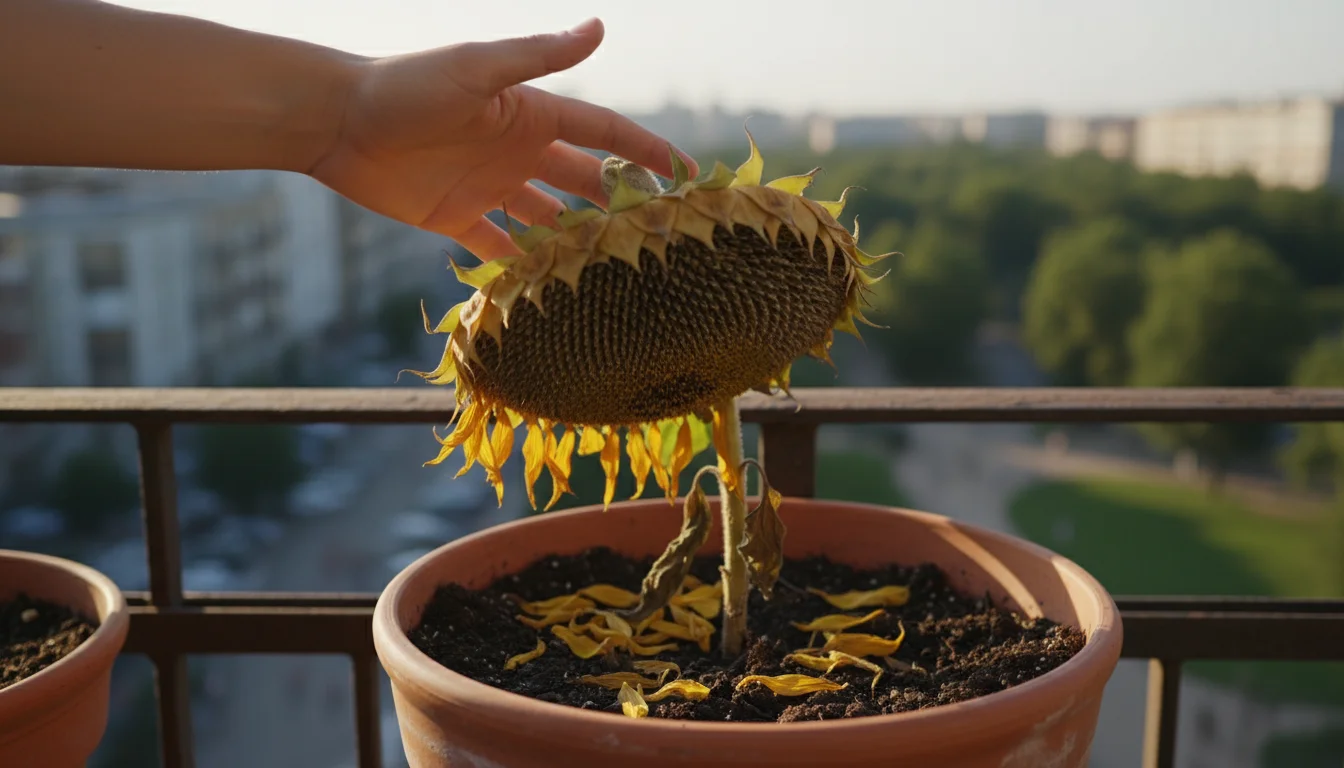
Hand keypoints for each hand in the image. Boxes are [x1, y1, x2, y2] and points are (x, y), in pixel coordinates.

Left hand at [309, 18, 696, 260]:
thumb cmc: (406, 85)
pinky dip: (522, 266)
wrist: (337, 120)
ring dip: (577, 241)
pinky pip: (500, 248)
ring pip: (548, 219)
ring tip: (612, 273)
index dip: (645, 152)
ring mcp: (489, 187)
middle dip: (621, 204)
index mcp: (531, 114)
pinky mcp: (456, 218)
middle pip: (584, 181)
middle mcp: (517, 151)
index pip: (603, 134)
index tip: (686, 174)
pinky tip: (548, 291)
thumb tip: (600, 25)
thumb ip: (539, 56)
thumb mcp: (478, 68)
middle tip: (660, 237)